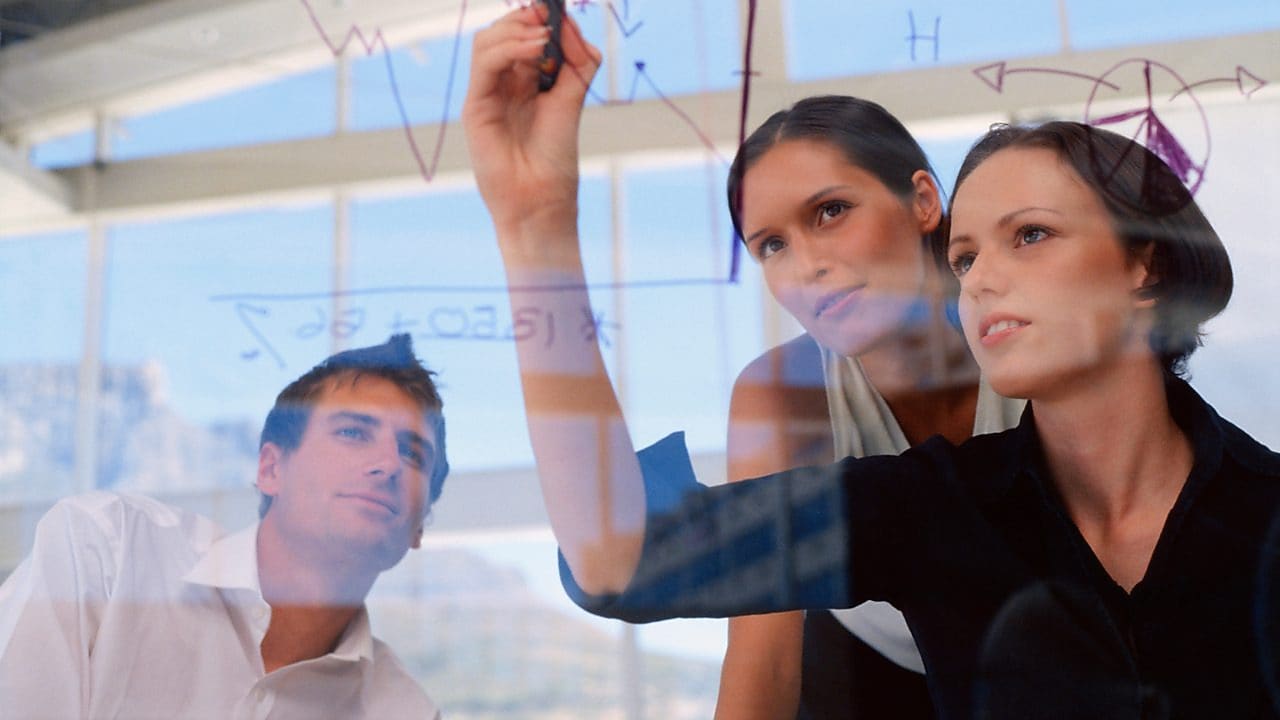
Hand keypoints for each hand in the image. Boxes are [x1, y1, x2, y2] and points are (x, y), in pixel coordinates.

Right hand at [462, 4, 601, 238]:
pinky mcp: (475, 106)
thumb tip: (571, 25)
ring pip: (487, 41)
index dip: (539, 18)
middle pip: (502, 32)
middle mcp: (503, 83)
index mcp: (525, 81)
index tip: (559, 8)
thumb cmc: (555, 158)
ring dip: (517, 30)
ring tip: (545, 37)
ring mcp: (487, 93)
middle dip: (527, 18)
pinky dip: (508, 48)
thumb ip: (578, 63)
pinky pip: (484, 63)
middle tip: (550, 16)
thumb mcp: (574, 100)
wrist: (541, 199)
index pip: (523, 34)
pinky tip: (535, 49)